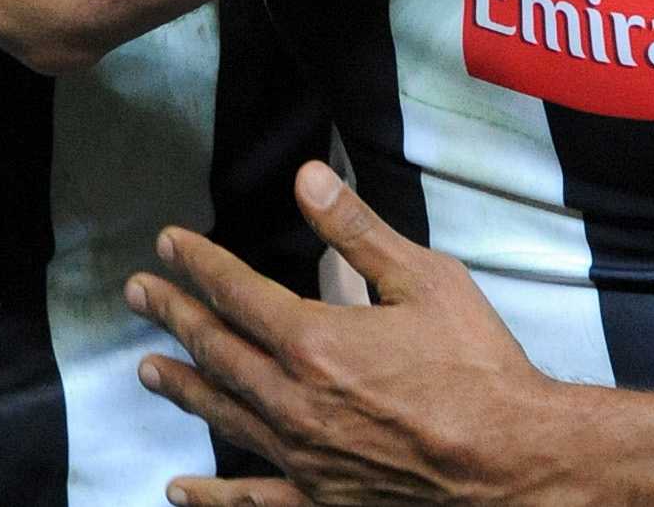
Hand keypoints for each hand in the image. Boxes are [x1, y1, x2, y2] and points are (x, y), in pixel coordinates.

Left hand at [127, 162, 570, 506]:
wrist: (514, 462)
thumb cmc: (479, 369)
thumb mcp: (425, 280)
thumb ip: (357, 230)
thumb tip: (309, 178)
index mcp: (316, 342)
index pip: (237, 292)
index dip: (199, 264)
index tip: (170, 244)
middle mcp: (295, 401)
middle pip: (217, 349)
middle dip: (175, 314)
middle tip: (139, 293)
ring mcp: (304, 457)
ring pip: (225, 414)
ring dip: (183, 386)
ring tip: (147, 369)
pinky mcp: (322, 498)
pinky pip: (254, 500)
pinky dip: (212, 498)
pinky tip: (182, 491)